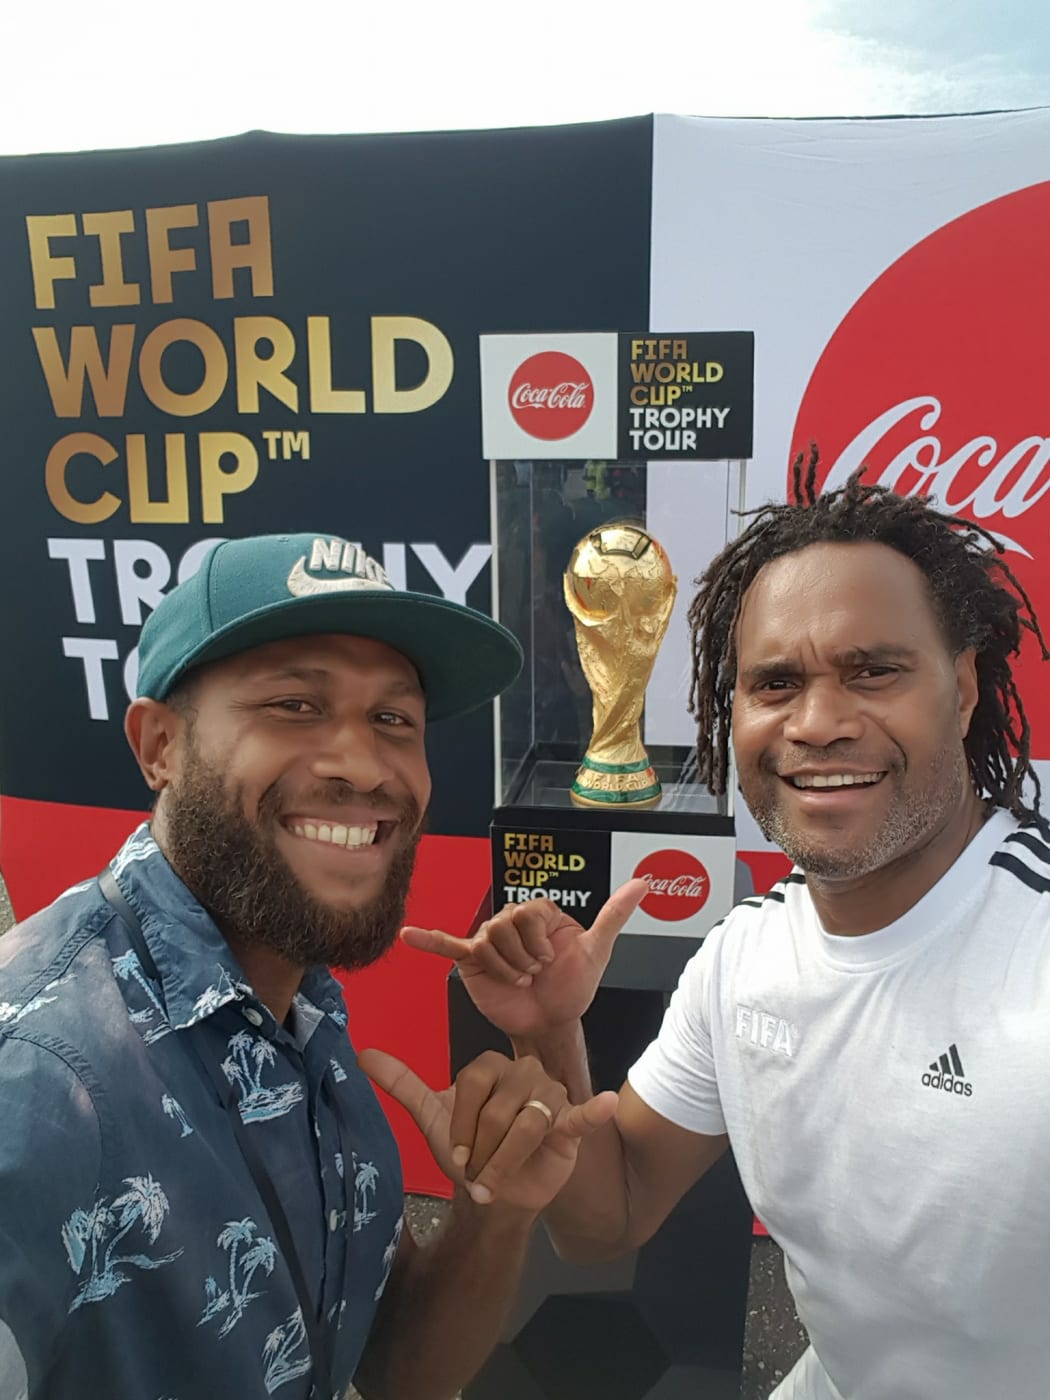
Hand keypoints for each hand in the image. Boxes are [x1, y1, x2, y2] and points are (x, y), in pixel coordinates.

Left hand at [359, 1048, 617, 1212]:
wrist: (496, 1194)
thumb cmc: (467, 1151)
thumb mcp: (431, 1117)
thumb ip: (402, 1083)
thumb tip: (361, 1054)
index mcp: (491, 1065)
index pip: (472, 1083)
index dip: (460, 1124)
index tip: (455, 1156)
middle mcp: (524, 1072)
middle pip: (498, 1109)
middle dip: (483, 1150)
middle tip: (477, 1174)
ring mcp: (551, 1095)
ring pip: (527, 1125)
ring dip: (507, 1163)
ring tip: (494, 1185)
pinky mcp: (570, 1124)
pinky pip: (581, 1115)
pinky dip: (592, 1112)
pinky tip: (604, 1105)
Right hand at [400, 879, 647, 1039]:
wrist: (551, 1022)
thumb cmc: (573, 986)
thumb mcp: (596, 950)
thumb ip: (614, 914)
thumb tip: (643, 882)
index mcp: (538, 912)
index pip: (528, 913)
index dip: (538, 942)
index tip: (549, 962)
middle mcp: (511, 921)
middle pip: (505, 925)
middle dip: (522, 957)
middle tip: (533, 976)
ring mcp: (488, 939)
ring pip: (486, 942)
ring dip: (504, 968)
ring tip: (518, 982)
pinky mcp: (471, 961)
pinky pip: (448, 946)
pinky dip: (429, 940)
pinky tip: (410, 935)